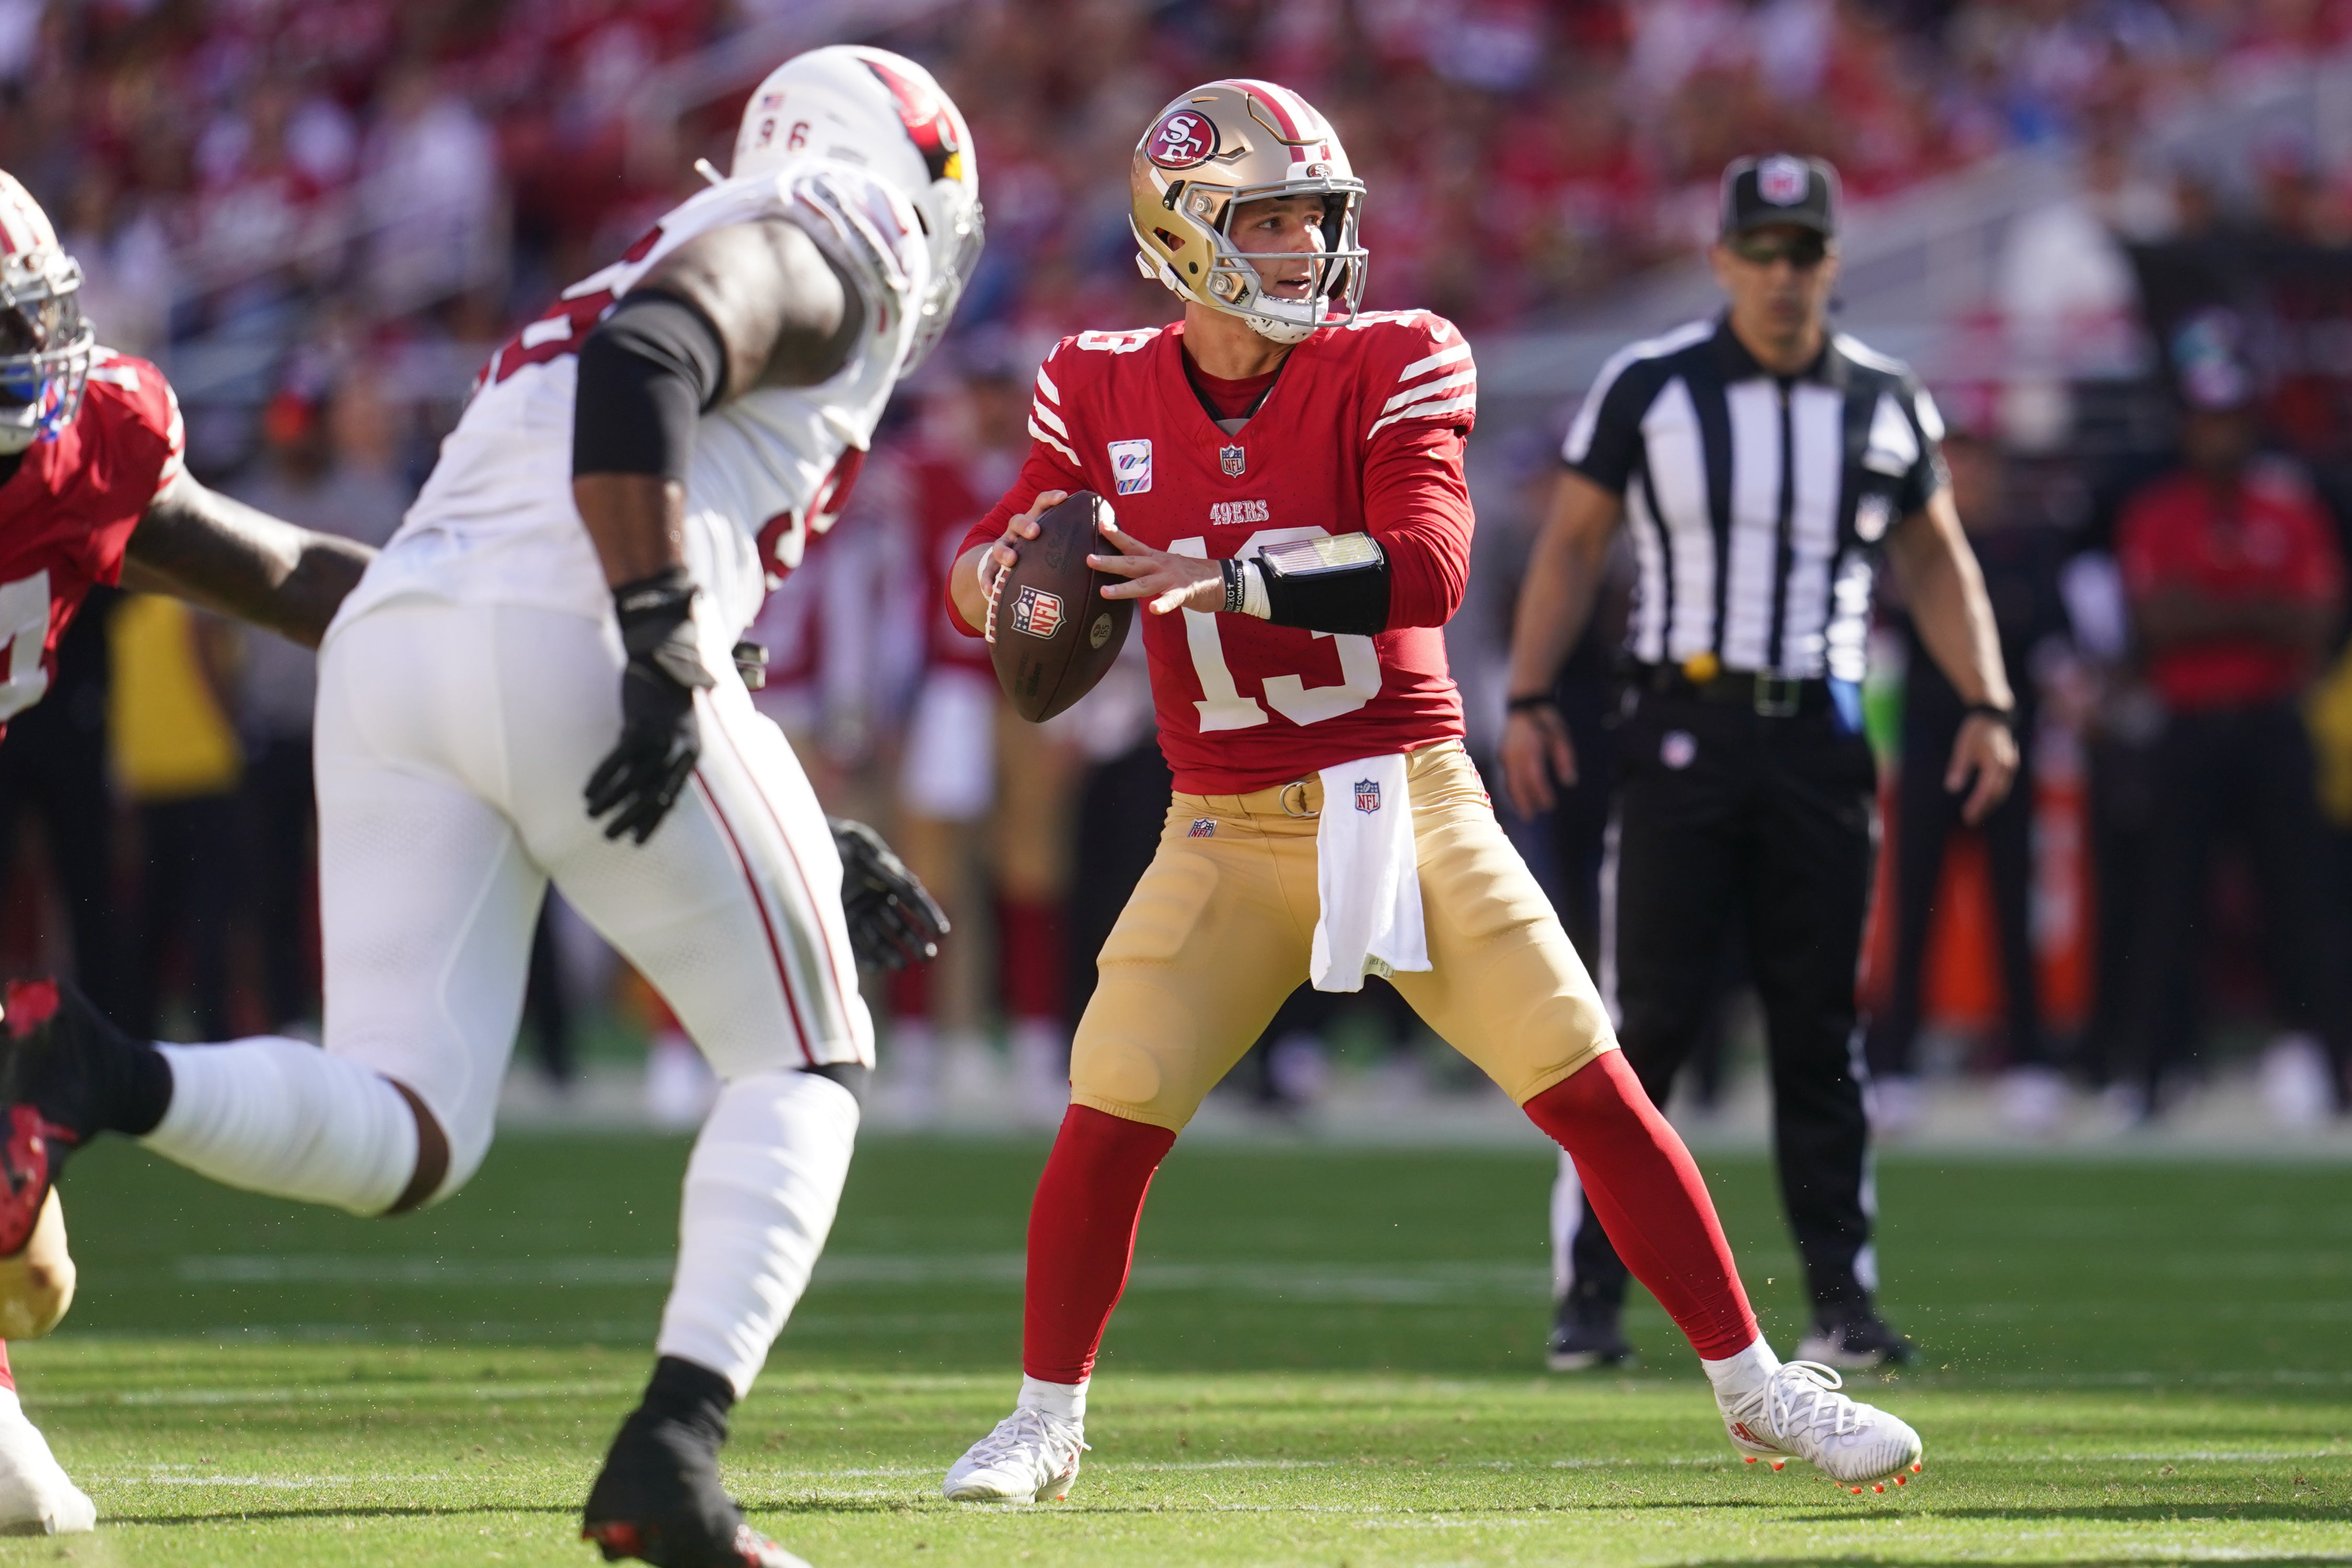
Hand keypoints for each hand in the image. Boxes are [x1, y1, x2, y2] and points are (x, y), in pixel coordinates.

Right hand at [585, 570, 714, 843]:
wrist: (667, 653)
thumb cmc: (670, 690)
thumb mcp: (677, 725)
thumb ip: (666, 751)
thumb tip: (646, 776)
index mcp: (691, 754)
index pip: (670, 797)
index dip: (652, 821)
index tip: (637, 841)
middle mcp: (678, 751)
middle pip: (652, 797)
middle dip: (631, 820)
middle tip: (611, 837)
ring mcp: (660, 739)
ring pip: (632, 783)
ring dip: (611, 803)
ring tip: (593, 816)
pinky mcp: (639, 726)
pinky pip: (616, 760)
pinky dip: (602, 779)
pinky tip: (587, 792)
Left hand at [830, 817, 950, 969]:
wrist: (802, 843)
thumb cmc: (834, 839)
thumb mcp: (859, 843)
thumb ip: (881, 863)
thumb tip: (906, 879)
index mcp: (888, 878)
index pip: (914, 901)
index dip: (929, 917)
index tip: (942, 933)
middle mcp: (875, 899)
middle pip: (901, 925)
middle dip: (916, 941)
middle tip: (929, 955)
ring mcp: (858, 913)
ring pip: (881, 938)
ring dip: (893, 952)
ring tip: (904, 964)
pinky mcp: (838, 924)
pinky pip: (856, 945)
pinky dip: (868, 957)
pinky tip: (880, 965)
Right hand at [973, 489, 1066, 632]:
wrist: (1008, 565)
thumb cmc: (1043, 553)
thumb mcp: (1057, 544)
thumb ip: (1080, 541)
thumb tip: (1114, 538)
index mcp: (1035, 522)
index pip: (1042, 503)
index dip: (1051, 498)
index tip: (1064, 496)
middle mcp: (1017, 532)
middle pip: (1018, 520)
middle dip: (1026, 525)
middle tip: (1035, 532)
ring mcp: (1003, 548)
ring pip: (999, 545)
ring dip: (1005, 551)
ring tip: (1011, 561)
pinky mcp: (992, 566)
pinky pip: (987, 573)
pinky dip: (988, 581)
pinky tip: (989, 592)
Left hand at [1088, 515, 1222, 614]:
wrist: (1222, 580)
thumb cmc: (1190, 575)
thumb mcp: (1165, 566)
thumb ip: (1146, 569)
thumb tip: (1123, 571)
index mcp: (1156, 558)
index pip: (1132, 545)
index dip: (1117, 535)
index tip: (1100, 524)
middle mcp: (1161, 565)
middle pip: (1132, 563)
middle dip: (1109, 562)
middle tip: (1089, 560)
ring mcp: (1172, 578)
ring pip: (1144, 584)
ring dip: (1124, 588)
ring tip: (1105, 592)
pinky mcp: (1185, 592)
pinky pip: (1172, 600)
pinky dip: (1162, 604)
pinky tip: (1153, 609)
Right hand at [1500, 704, 1577, 817]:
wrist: (1524, 704)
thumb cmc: (1545, 721)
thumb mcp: (1560, 737)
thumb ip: (1564, 759)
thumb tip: (1570, 782)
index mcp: (1529, 749)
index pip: (1534, 778)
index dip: (1541, 793)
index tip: (1550, 806)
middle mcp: (1514, 754)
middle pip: (1517, 784)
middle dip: (1524, 802)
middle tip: (1531, 819)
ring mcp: (1506, 754)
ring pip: (1509, 781)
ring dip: (1516, 798)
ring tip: (1524, 812)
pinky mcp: (1503, 754)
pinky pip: (1507, 776)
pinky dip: (1512, 788)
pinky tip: (1519, 796)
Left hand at [1946, 712, 2018, 825]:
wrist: (1993, 715)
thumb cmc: (1975, 731)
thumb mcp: (1963, 748)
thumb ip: (1959, 768)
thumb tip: (1952, 789)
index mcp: (1996, 763)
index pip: (1986, 790)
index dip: (1977, 804)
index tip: (1966, 815)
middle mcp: (2008, 766)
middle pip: (1997, 794)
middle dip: (1984, 808)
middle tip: (1969, 820)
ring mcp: (2011, 766)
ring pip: (2002, 791)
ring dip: (1990, 804)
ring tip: (1975, 814)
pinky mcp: (2010, 765)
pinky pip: (2004, 784)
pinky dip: (1994, 794)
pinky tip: (1984, 801)